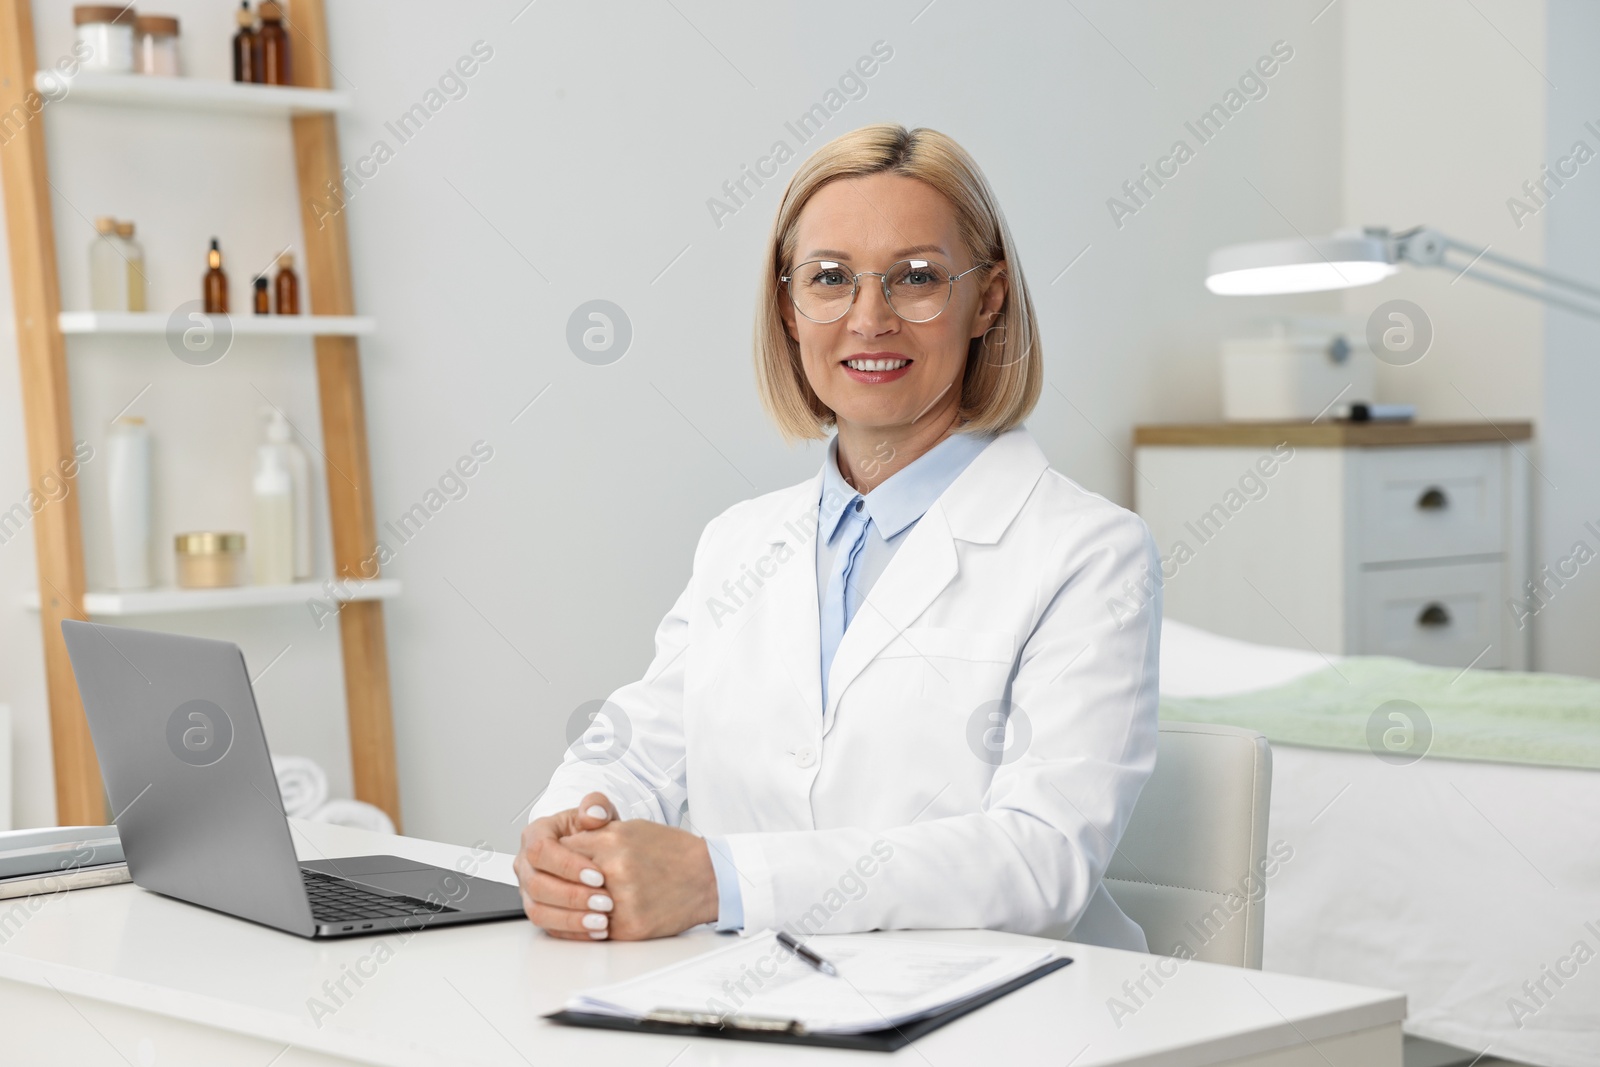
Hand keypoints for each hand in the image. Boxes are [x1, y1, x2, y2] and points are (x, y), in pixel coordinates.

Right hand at [514, 792, 620, 939]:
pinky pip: (548, 927)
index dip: (567, 865)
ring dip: (571, 919)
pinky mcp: (538, 909)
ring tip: (602, 920)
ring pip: (538, 910)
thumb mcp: (598, 812)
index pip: (541, 850)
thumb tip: (592, 813)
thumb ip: (597, 806)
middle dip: (573, 896)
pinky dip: (572, 931)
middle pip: (537, 884)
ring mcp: (528, 890)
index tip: (598, 875)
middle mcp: (525, 864)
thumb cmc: (591, 830)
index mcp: (535, 835)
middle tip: (605, 901)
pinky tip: (595, 930)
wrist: (591, 849)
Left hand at [562, 815, 719, 939]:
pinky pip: (593, 931)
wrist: (706, 877)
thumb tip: (565, 844)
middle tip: (561, 886)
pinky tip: (594, 918)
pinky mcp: (629, 927)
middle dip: (561, 884)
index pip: (562, 850)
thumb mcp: (632, 828)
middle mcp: (614, 869)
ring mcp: (621, 901)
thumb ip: (596, 834)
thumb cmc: (670, 851)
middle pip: (564, 881)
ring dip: (573, 908)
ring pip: (576, 909)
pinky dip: (589, 927)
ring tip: (578, 903)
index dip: (558, 858)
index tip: (559, 863)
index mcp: (612, 840)